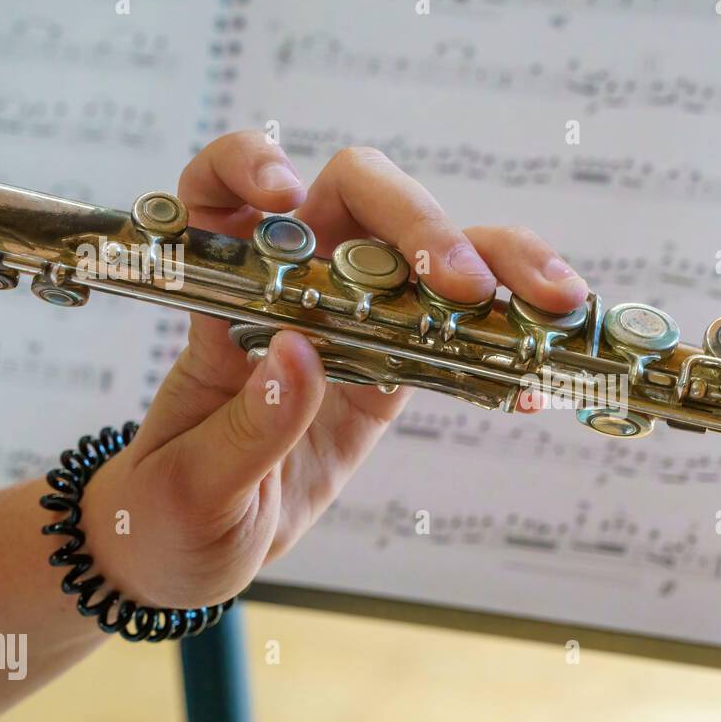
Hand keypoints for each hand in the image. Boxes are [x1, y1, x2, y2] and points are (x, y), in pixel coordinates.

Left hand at [80, 131, 586, 607]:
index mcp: (218, 298)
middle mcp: (292, 291)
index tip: (281, 195)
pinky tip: (536, 377)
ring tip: (554, 303)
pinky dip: (505, 347)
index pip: (221, 194)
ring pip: (430, 257)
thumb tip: (300, 354)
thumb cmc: (166, 511)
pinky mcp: (394, 372)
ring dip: (498, 263)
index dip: (249, 165)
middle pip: (361, 202)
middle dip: (421, 221)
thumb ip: (247, 427)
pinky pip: (458, 340)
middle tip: (464, 283)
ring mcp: (353, 325)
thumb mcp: (190, 486)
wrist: (190, 556)